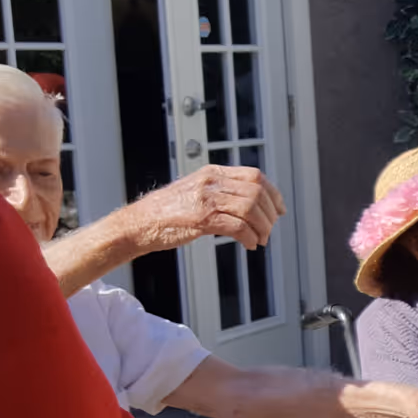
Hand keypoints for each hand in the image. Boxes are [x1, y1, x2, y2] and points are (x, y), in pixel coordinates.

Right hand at [127, 165, 285, 250]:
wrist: (138, 223)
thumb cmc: (166, 211)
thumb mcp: (196, 189)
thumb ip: (221, 190)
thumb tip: (250, 203)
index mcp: (212, 172)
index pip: (255, 176)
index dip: (273, 193)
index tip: (279, 209)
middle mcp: (211, 182)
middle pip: (257, 192)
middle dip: (270, 214)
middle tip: (269, 230)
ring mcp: (206, 199)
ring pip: (250, 209)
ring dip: (262, 228)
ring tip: (260, 239)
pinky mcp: (201, 218)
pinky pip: (238, 227)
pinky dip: (249, 237)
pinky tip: (250, 244)